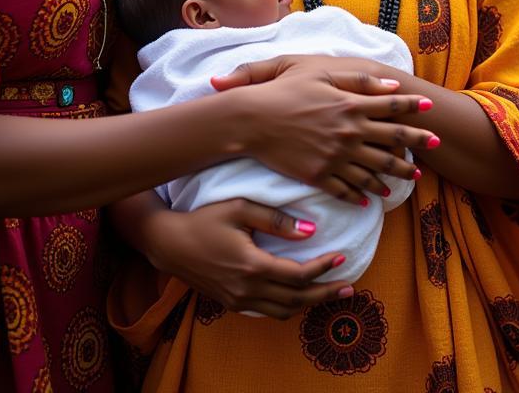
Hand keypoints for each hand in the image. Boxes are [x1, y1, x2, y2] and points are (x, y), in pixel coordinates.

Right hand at [145, 198, 355, 319]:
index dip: (323, 268)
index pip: (298, 275)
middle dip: (326, 294)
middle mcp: (246, 289)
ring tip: (331, 293)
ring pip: (283, 311)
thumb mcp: (240, 208)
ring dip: (309, 304)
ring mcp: (238, 300)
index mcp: (252, 266)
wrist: (169, 243)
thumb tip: (310, 231)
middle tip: (350, 287)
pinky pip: (268, 311)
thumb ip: (276, 220)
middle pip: (296, 300)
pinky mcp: (231, 303)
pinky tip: (300, 295)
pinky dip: (289, 306)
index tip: (341, 256)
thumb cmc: (205, 219)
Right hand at [212, 57, 435, 202]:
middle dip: (417, 144)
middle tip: (436, 145)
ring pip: (374, 170)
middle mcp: (348, 133)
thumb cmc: (284, 91)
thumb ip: (358, 79)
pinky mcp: (319, 175)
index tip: (432, 110)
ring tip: (410, 177)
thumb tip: (392, 86)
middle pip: (392, 141)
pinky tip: (371, 198)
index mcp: (350, 105)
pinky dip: (362, 194)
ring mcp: (335, 157)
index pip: (391, 107)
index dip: (414, 108)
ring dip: (395, 174)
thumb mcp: (320, 74)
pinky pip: (347, 189)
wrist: (252, 120)